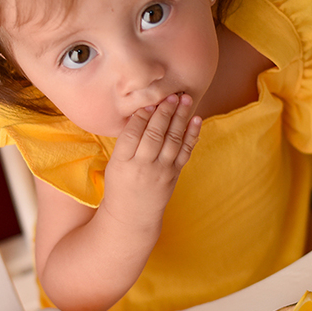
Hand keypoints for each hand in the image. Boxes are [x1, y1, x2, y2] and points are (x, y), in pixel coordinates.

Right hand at [102, 94, 201, 229]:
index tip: (149, 100)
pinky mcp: (174, 175)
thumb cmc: (120, 185)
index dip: (141, 116)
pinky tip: (196, 119)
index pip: (132, 134)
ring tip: (185, 99)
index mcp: (122, 163)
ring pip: (172, 140)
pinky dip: (192, 134)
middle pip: (154, 135)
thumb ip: (127, 142)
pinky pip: (185, 152)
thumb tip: (142, 112)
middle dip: (164, 112)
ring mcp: (161, 172)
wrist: (133, 216)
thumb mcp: (115, 164)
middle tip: (171, 95)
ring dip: (180, 118)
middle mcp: (142, 167)